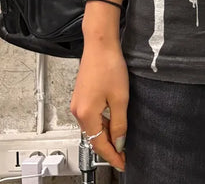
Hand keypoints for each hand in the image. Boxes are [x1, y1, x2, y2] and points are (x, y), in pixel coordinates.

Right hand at [70, 39, 128, 171]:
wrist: (100, 44)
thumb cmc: (110, 66)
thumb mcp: (120, 98)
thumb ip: (119, 124)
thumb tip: (119, 143)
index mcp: (86, 114)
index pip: (99, 144)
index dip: (112, 155)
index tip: (122, 163)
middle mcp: (77, 111)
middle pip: (93, 137)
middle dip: (109, 147)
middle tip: (124, 155)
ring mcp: (77, 103)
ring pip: (92, 127)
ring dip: (106, 135)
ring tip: (121, 140)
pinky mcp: (81, 96)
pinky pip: (91, 116)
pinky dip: (101, 123)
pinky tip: (112, 122)